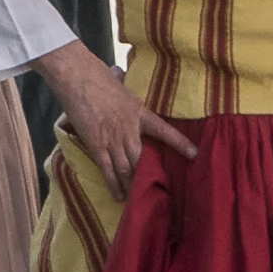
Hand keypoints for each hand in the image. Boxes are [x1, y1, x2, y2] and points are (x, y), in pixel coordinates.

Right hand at [44, 44, 195, 190]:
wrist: (78, 77)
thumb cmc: (94, 75)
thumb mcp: (115, 81)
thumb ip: (120, 82)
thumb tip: (116, 72)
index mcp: (139, 112)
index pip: (165, 130)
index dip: (180, 143)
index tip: (194, 154)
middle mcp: (130, 129)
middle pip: (143, 158)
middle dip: (148, 175)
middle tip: (156, 190)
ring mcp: (114, 138)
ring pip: (127, 168)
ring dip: (131, 185)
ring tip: (136, 199)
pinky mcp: (96, 144)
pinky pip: (108, 169)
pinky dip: (114, 185)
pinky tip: (118, 196)